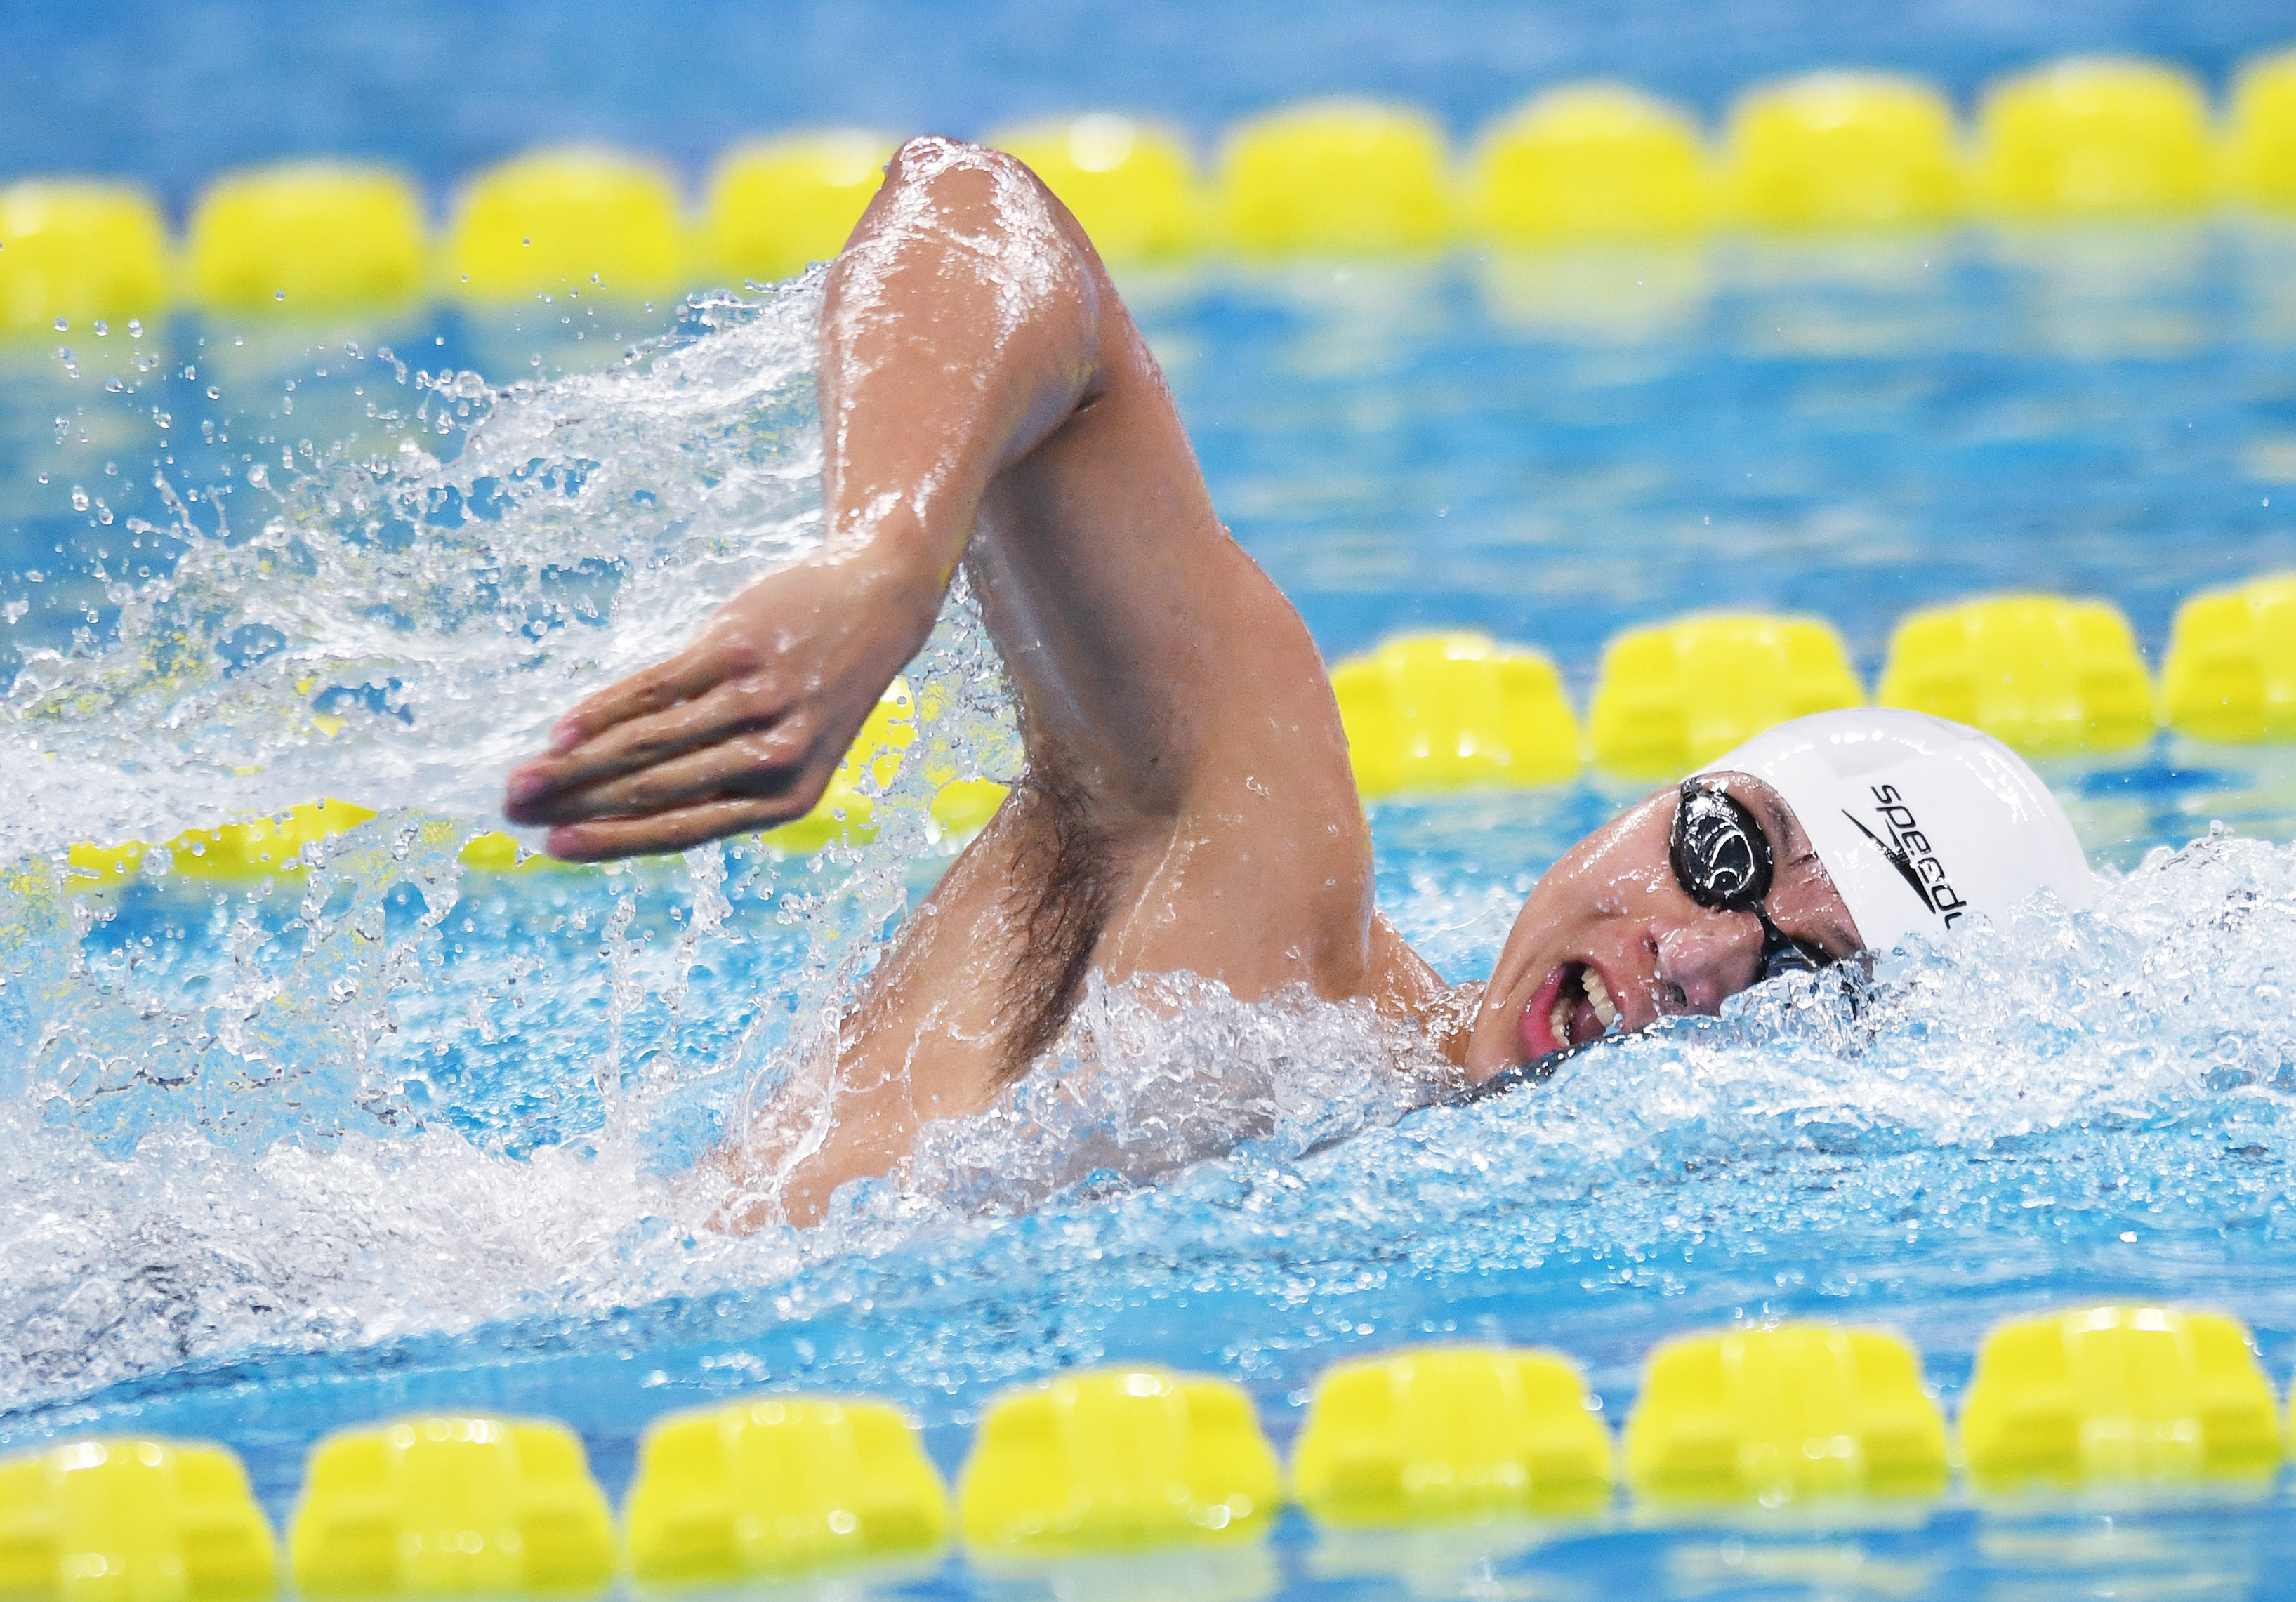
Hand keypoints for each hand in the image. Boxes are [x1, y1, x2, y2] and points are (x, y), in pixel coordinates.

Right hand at [502, 557, 937, 860]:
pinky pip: (657, 689)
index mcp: (788, 799)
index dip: (612, 841)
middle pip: (654, 788)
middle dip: (576, 806)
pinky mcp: (738, 650)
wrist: (877, 603)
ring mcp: (758, 701)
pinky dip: (603, 711)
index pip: (685, 829)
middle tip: (514, 813)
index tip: (553, 849)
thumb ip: (720, 775)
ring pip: (648, 743)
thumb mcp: (786, 745)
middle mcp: (776, 756)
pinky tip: (562, 730)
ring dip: (575, 765)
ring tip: (522, 778)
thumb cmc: (815, 687)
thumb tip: (618, 804)